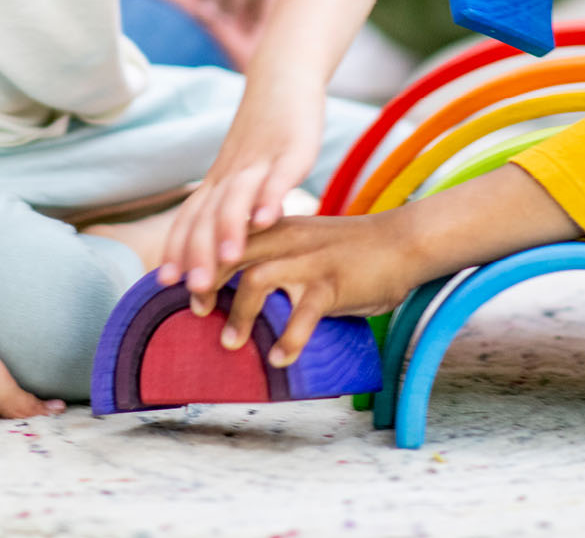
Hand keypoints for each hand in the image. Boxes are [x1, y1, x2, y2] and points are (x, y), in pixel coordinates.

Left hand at [156, 76, 321, 299]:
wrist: (283, 77)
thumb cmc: (263, 134)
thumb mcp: (243, 173)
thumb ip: (232, 209)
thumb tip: (222, 254)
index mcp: (219, 181)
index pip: (190, 219)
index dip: (177, 250)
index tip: (166, 285)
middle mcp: (231, 173)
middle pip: (207, 215)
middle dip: (198, 253)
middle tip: (195, 291)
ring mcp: (259, 161)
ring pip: (237, 197)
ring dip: (229, 229)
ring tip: (226, 260)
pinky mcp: (291, 149)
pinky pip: (277, 175)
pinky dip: (271, 196)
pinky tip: (268, 219)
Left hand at [215, 211, 428, 365]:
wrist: (403, 242)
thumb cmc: (354, 248)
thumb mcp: (309, 240)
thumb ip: (280, 254)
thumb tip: (246, 288)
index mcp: (279, 225)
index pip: (227, 236)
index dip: (199, 259)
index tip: (181, 284)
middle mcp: (288, 237)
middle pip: (230, 253)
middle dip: (206, 284)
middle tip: (196, 312)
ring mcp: (310, 260)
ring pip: (257, 281)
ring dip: (239, 316)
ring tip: (232, 344)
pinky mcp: (333, 283)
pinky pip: (302, 315)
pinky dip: (288, 340)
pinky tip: (280, 359)